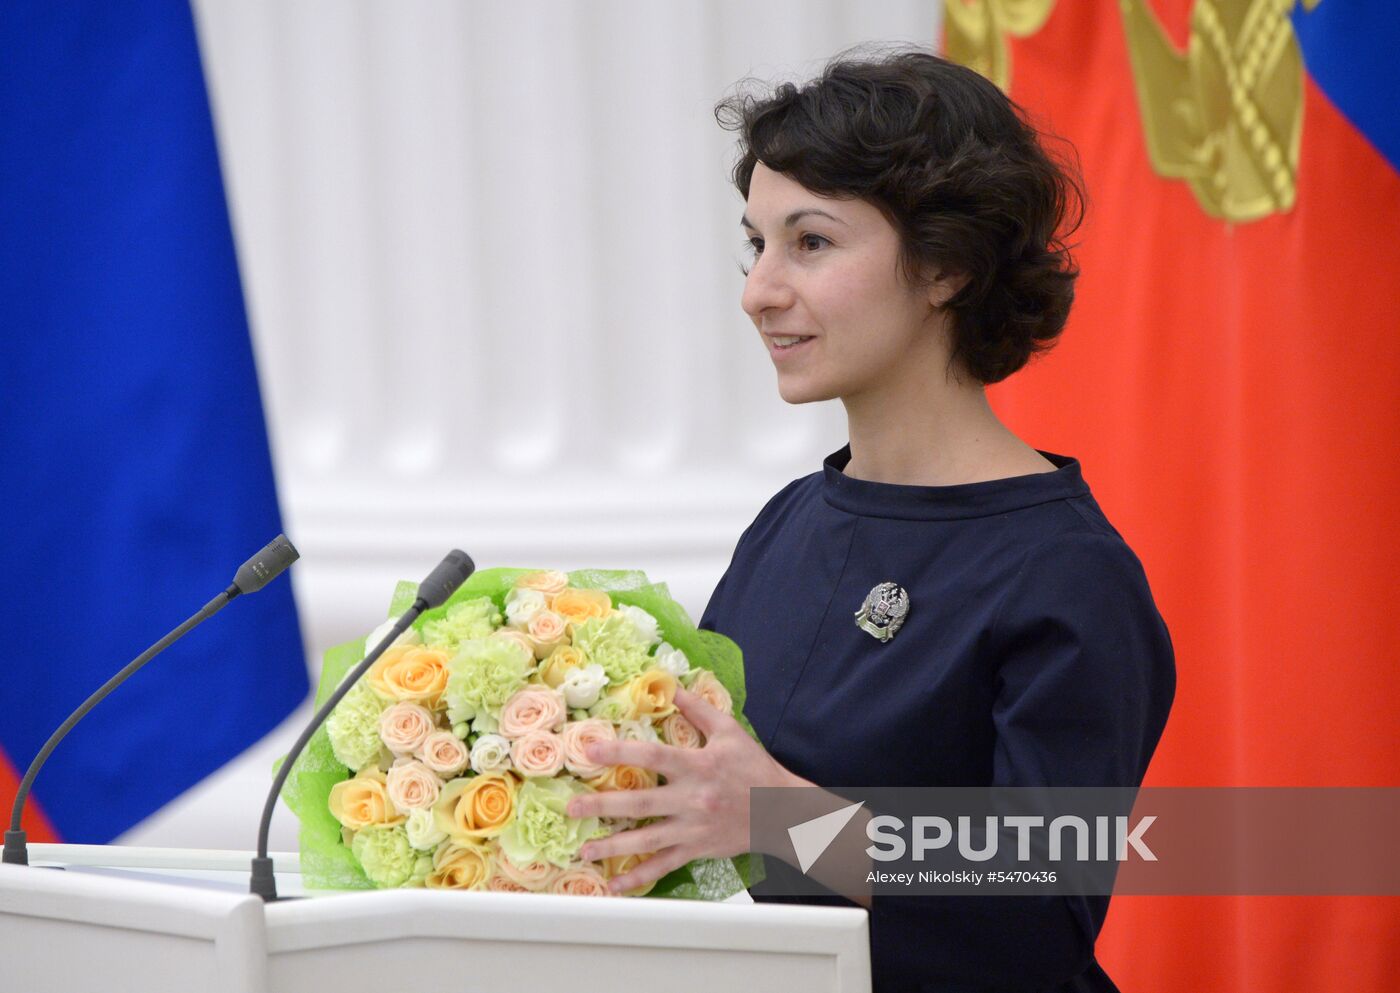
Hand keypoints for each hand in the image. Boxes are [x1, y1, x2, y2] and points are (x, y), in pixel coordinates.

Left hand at [565, 686, 803, 893]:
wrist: (781, 810)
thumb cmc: (754, 767)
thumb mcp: (729, 732)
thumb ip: (698, 710)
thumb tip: (671, 686)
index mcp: (698, 766)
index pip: (653, 757)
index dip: (620, 752)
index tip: (590, 750)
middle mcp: (692, 799)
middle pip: (641, 803)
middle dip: (603, 806)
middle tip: (571, 808)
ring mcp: (693, 828)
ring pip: (648, 840)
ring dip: (613, 847)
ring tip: (584, 851)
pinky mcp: (697, 849)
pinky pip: (664, 865)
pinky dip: (639, 877)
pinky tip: (616, 885)